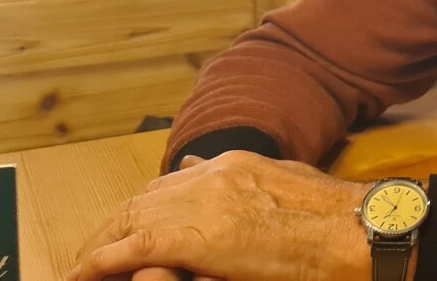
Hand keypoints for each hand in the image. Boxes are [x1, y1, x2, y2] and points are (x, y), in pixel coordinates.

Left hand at [70, 151, 372, 280]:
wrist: (352, 228)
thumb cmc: (335, 215)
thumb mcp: (290, 182)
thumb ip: (250, 179)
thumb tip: (210, 167)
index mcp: (233, 166)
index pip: (171, 182)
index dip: (146, 207)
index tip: (131, 227)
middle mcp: (209, 177)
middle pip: (142, 199)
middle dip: (115, 226)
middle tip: (95, 254)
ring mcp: (199, 206)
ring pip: (127, 220)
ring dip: (100, 246)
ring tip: (84, 268)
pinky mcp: (191, 239)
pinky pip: (127, 250)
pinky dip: (100, 263)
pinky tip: (86, 275)